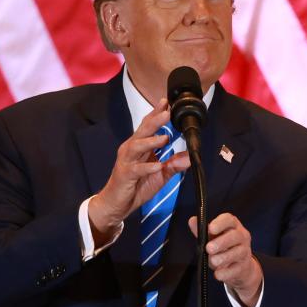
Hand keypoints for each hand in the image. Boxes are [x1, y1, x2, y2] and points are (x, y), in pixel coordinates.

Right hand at [88, 99, 189, 242]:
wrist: (115, 204)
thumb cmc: (135, 186)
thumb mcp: (159, 175)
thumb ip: (174, 165)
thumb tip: (190, 157)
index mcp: (139, 146)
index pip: (147, 126)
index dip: (156, 114)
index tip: (167, 102)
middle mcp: (131, 150)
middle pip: (142, 131)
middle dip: (155, 120)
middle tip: (167, 112)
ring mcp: (126, 162)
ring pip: (137, 146)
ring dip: (151, 141)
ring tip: (164, 138)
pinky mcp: (124, 175)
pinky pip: (136, 169)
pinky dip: (147, 167)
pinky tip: (157, 165)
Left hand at [189, 213, 261, 306]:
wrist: (239, 267)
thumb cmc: (223, 248)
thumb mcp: (212, 237)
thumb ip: (201, 230)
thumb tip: (192, 220)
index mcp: (233, 226)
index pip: (229, 220)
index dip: (220, 223)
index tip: (211, 228)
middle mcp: (242, 237)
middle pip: (235, 236)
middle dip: (221, 242)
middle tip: (209, 248)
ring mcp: (245, 252)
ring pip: (237, 253)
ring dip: (223, 258)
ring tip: (213, 261)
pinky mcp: (244, 267)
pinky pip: (236, 269)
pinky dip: (226, 273)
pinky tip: (218, 274)